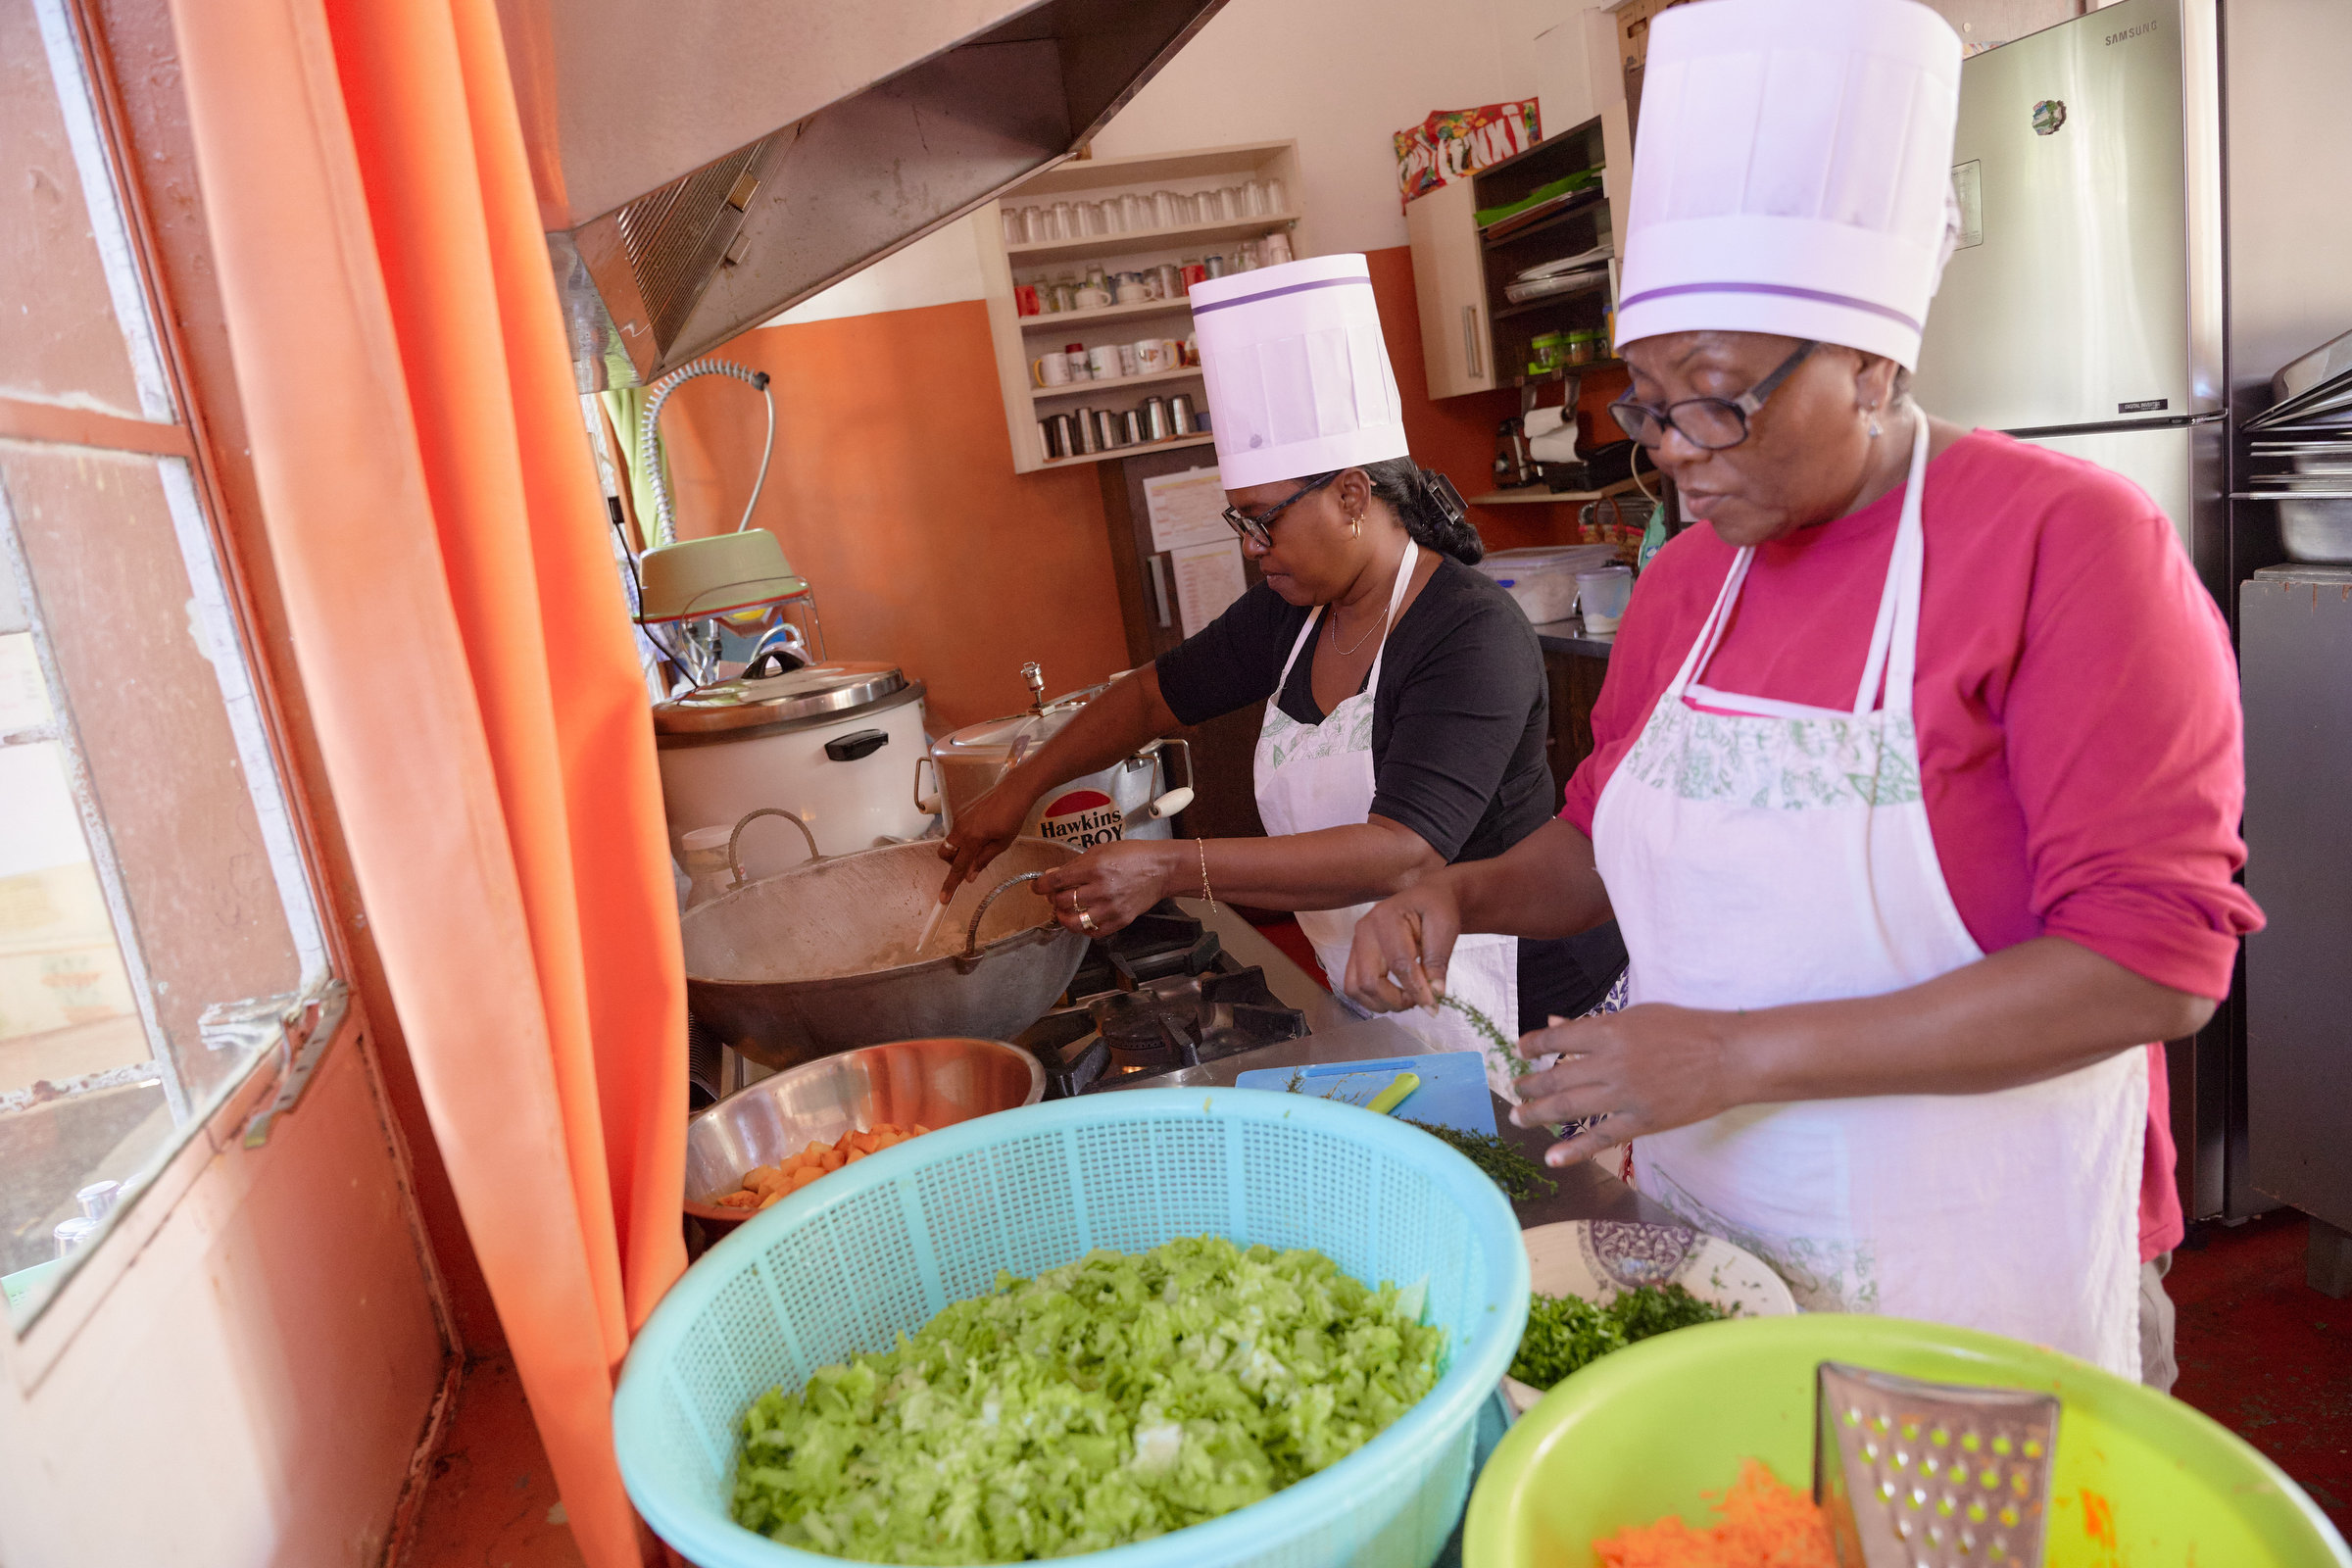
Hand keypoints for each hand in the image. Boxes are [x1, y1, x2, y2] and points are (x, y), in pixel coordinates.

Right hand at [936, 782, 1035, 901]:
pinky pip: (956, 831)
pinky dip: (964, 838)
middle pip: (945, 854)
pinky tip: (983, 831)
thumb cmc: (1012, 817)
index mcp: (972, 839)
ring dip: (960, 850)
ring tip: (983, 844)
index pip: (958, 867)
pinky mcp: (961, 812)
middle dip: (953, 862)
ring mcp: (959, 818)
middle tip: (972, 861)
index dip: (951, 885)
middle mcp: (960, 828)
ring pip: (950, 842)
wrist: (1013, 790)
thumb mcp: (1002, 843)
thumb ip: (983, 860)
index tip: (943, 899)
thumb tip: (969, 877)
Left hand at [1034, 839, 1177, 937]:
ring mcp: (1111, 908)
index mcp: (1094, 868)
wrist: (1161, 869)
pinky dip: (1083, 927)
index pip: (1056, 881)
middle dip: (1052, 898)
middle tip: (1055, 894)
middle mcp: (1101, 889)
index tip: (1036, 886)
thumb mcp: (1100, 850)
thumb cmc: (1132, 855)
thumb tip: (1052, 875)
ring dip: (1063, 917)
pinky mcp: (1120, 921)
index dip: (1040, 885)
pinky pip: (1093, 932)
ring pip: (1073, 922)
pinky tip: (1082, 918)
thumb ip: (1075, 864)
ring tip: (1064, 910)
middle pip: (1062, 902)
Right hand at [1342, 878, 1464, 1013]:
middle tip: (1419, 1000)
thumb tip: (1434, 994)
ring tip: (1406, 998)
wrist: (1425, 897)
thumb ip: (1438, 961)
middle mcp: (1364, 930)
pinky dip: (1372, 998)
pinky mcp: (1355, 955)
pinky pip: (1353, 986)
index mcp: (1386, 918)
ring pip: (1356, 988)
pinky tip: (1393, 994)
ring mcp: (1356, 943)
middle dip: (1395, 1000)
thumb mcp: (1445, 928)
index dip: (1416, 989)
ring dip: (1381, 1002)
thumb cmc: (1435, 908)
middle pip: (1369, 981)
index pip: (1398, 964)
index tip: (1432, 1005)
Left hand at [1508, 1004, 1751, 1165]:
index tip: (1521, 1051)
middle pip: (1556, 1076)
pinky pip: (1601, 1138)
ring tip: (1517, 1117)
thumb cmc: (1687, 1029)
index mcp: (1609, 1030)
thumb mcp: (1638, 1015)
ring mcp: (1625, 1094)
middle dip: (1529, 1085)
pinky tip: (1551, 1157)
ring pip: (1569, 1107)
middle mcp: (1611, 1062)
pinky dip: (1574, 1149)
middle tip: (1514, 1090)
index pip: (1557, 1037)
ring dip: (1537, 1113)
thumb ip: (1593, 1023)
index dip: (1533, 1045)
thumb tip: (1554, 1022)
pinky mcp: (1642, 1121)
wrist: (1729, 1057)